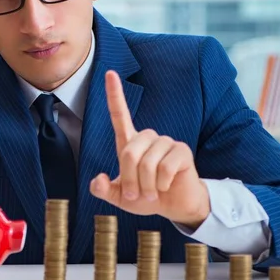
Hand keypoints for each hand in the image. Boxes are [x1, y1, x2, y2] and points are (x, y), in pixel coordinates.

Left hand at [89, 70, 209, 228]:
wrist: (174, 206)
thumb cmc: (146, 197)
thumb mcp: (120, 197)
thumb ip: (104, 190)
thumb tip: (97, 181)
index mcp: (130, 143)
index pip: (119, 115)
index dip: (114, 95)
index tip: (109, 73)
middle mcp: (147, 138)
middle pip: (129, 152)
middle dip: (130, 179)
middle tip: (137, 194)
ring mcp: (165, 142)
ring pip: (147, 163)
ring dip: (147, 185)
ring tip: (153, 191)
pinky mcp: (181, 150)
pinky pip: (165, 168)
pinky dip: (162, 184)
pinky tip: (167, 185)